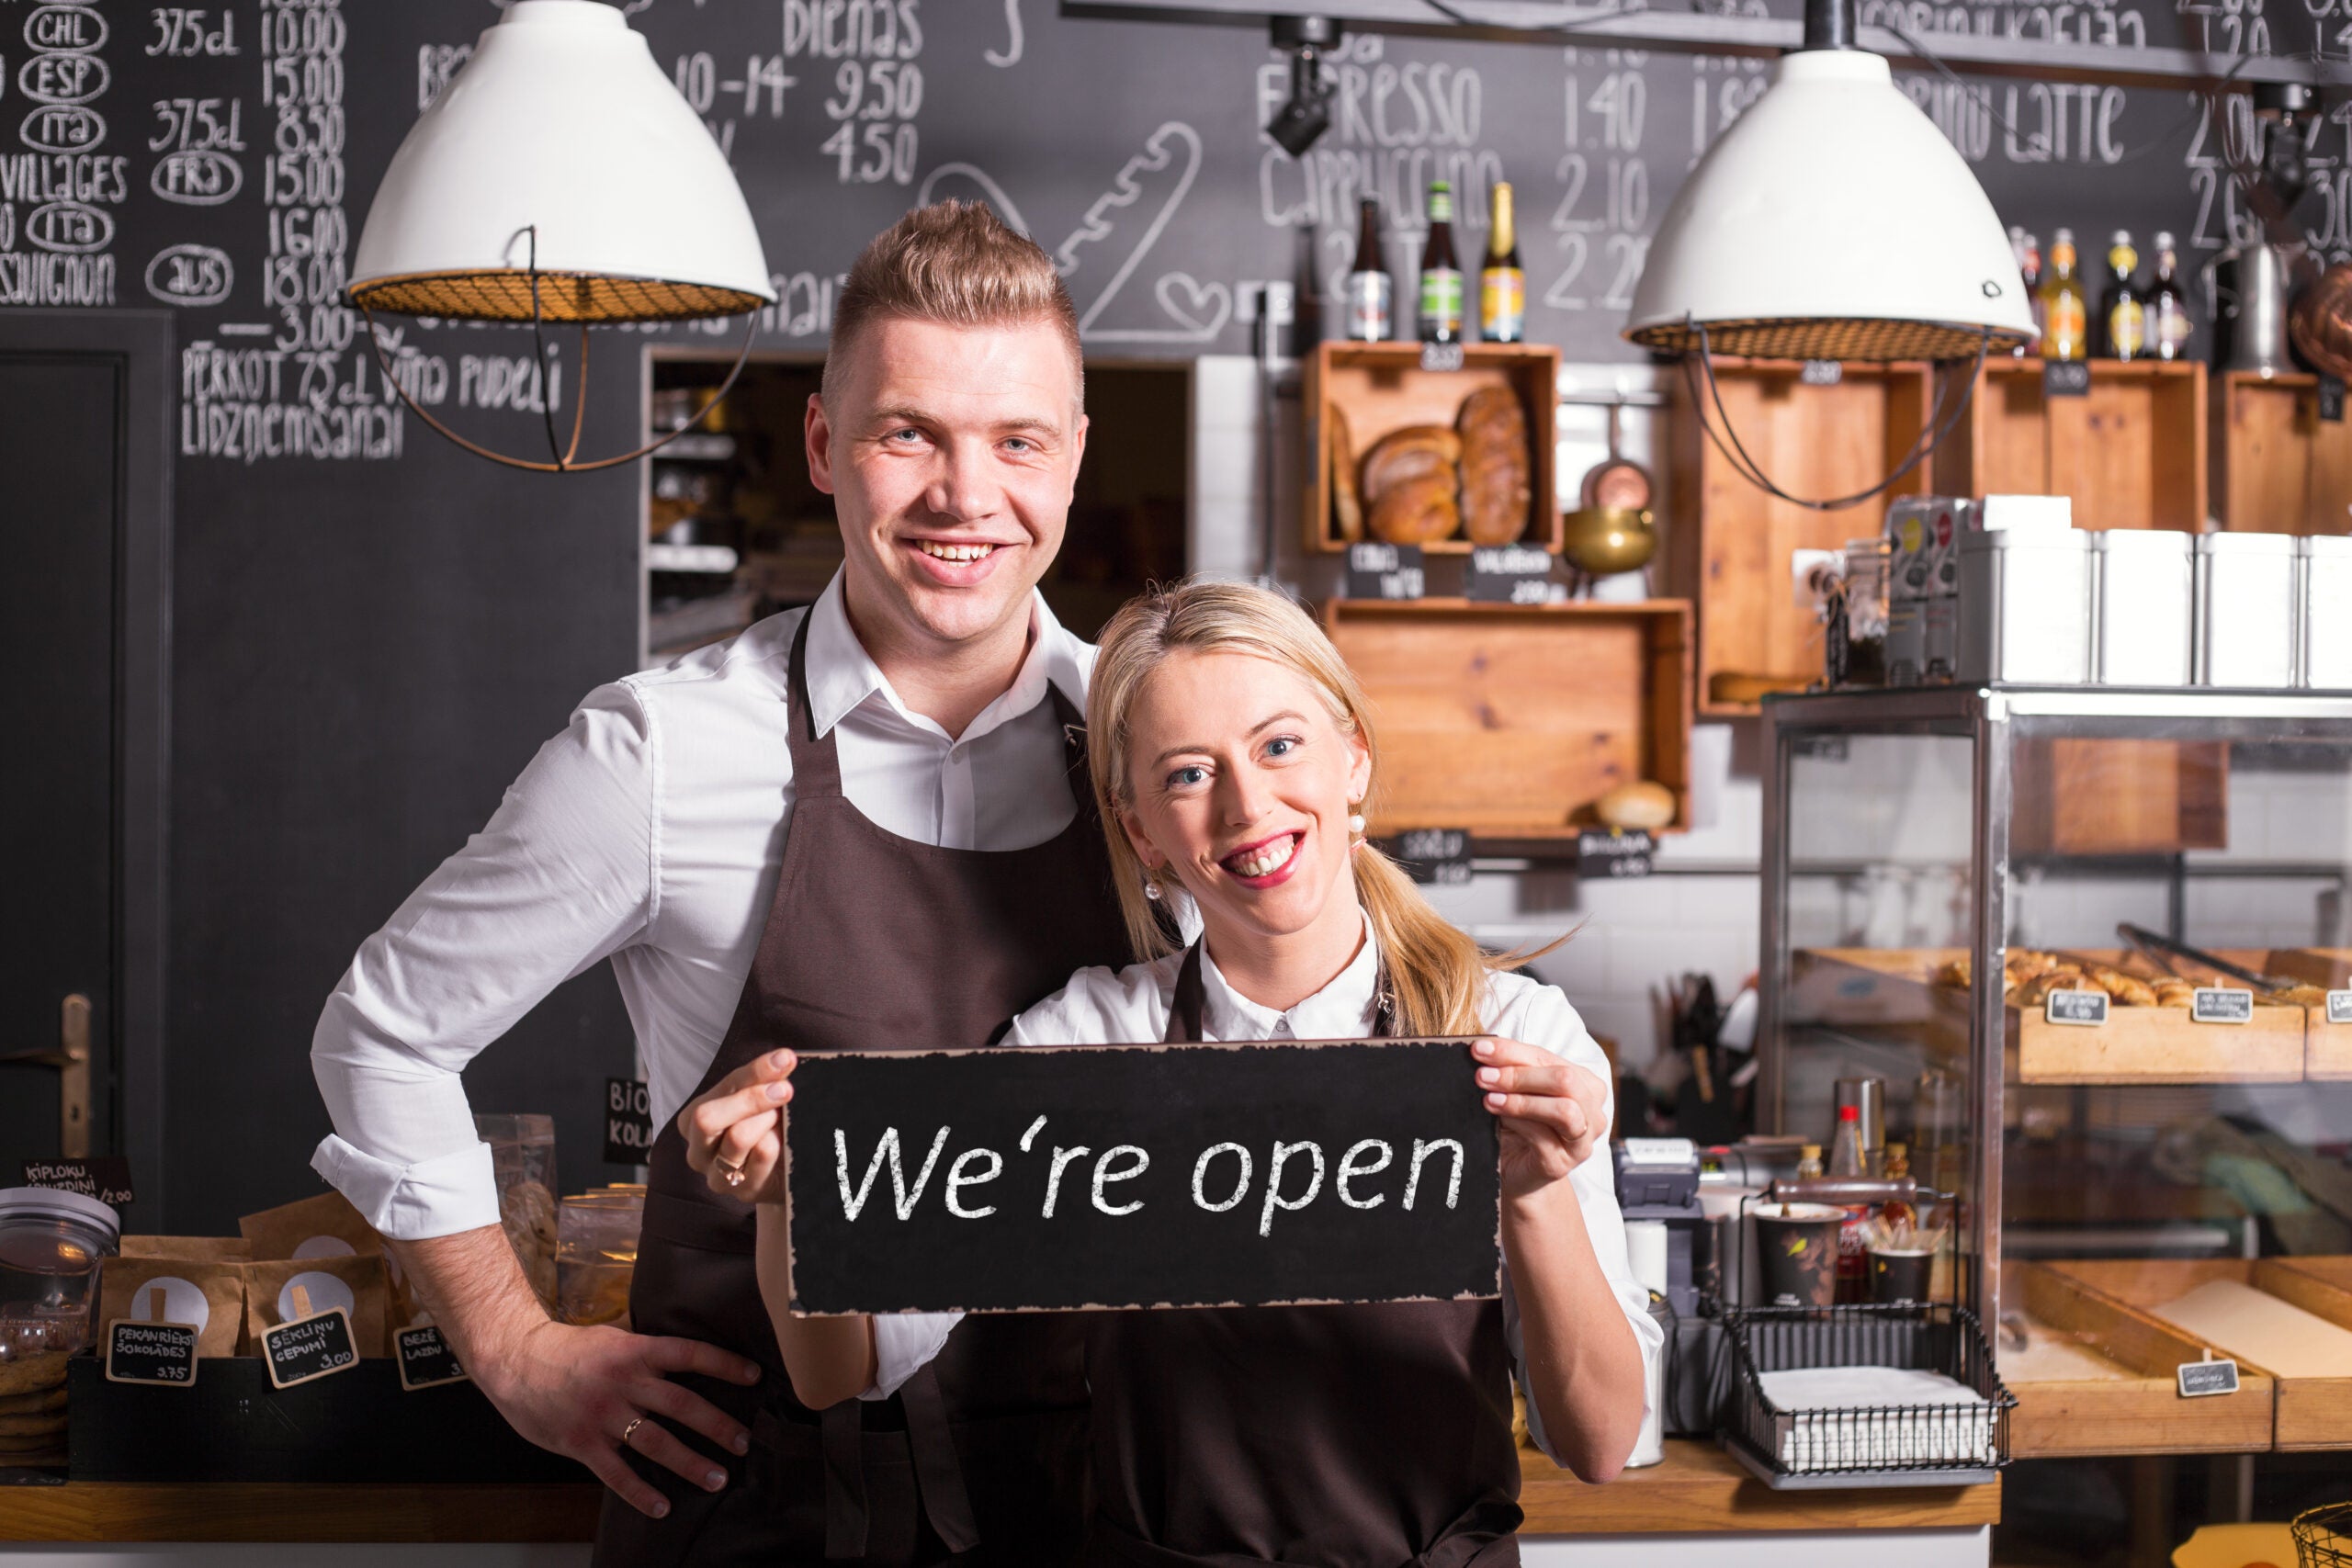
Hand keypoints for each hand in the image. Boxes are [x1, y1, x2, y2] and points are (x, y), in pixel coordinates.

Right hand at [475, 1317, 762, 1517]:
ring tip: (717, 1478)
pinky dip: (640, 1493)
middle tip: (743, 1442)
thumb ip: (646, 1351)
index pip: (690, 1354)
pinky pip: (617, 1474)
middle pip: (682, 1404)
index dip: (725, 1365)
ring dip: (690, 1462)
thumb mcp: (613, 1338)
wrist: (516, 1360)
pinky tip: (662, 1507)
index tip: (754, 1377)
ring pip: (656, 1442)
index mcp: (635, 1352)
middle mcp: (624, 1382)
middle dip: (717, 1425)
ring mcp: (603, 1415)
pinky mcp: (582, 1443)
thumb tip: (685, 1358)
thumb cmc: (568, 1350)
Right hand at [679, 1048, 795, 1203]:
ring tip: (782, 1117)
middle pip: (707, 1118)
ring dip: (766, 1120)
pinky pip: (761, 1155)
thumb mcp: (757, 1100)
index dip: (756, 1071)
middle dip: (751, 1098)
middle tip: (786, 1090)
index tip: (785, 1060)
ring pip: (737, 1137)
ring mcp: (717, 1176)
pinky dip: (778, 1141)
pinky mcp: (743, 1191)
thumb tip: (783, 1059)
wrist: (781, 1171)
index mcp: (692, 1120)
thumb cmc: (764, 1128)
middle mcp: (697, 1151)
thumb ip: (763, 1080)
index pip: (721, 1088)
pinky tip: (784, 1140)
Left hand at [1472, 1036, 1609, 1199]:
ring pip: (1564, 1109)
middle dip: (1519, 1074)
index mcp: (1586, 1086)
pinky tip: (1497, 1115)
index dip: (1513, 1051)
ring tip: (1489, 1098)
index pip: (1549, 1058)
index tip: (1479, 1049)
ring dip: (1521, 1100)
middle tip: (1482, 1075)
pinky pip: (1544, 1137)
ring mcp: (1581, 1142)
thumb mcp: (1518, 1092)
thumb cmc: (1519, 1126)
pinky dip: (1518, 1121)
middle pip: (1564, 1080)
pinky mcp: (1562, 1164)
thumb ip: (1511, 1070)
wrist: (1517, 1172)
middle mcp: (1592, 1113)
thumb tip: (1483, 1049)